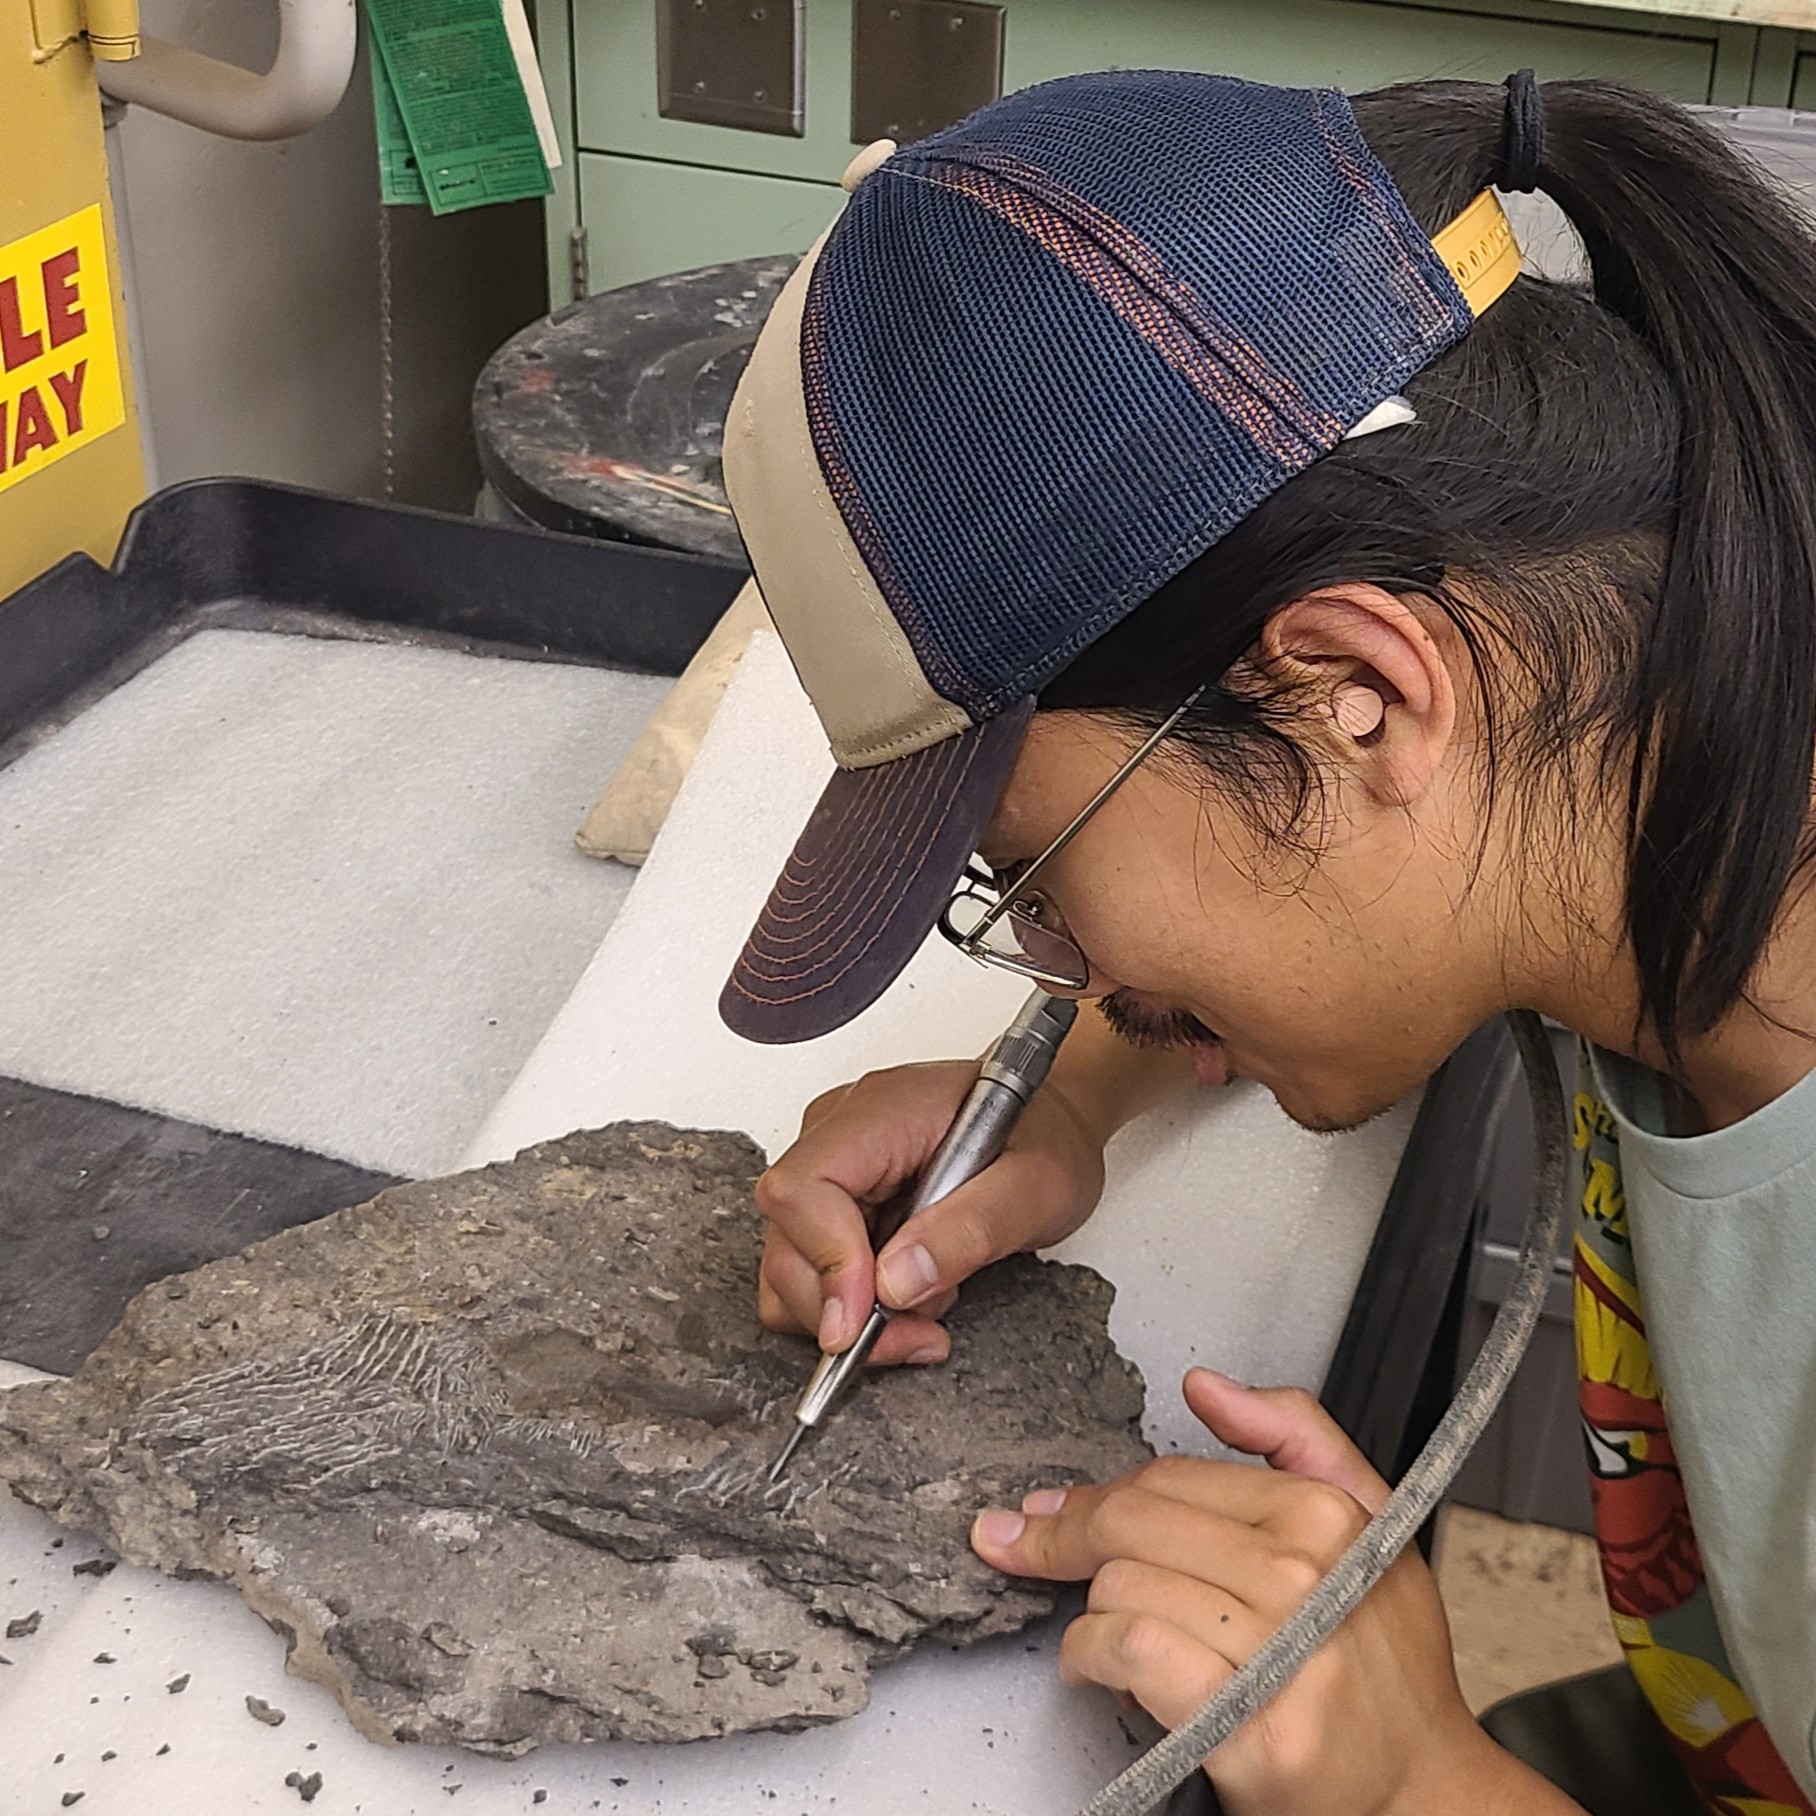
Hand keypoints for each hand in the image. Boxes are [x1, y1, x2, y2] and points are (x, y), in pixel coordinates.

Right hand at [754, 1057, 1111, 1365]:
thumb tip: (892, 1284)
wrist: (1055, 1120)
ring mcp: (834, 1166)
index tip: (868, 1318)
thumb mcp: (1038, 1186)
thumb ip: (969, 1230)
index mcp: (882, 1111)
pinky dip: (851, 1306)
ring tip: (926, 1315)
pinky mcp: (838, 1201)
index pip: (802, 1187)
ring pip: (790, 1263)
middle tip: (917, 1338)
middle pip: (787, 1236)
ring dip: (846, 1314)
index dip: (825, 1261)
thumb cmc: (1048, 1137)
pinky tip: (910, 1298)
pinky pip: (813, 1267)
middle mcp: (840, 1132)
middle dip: (840, 1309)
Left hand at [970, 1370, 1577, 1815]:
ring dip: (1088, 1611)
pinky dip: (1092, 1654)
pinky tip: (1096, 1664)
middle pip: (1131, 1524)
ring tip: (1105, 1632)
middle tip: (1027, 1545)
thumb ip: (1292, 1433)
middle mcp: (1301, 1574)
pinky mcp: (1248, 1728)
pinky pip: (1129, 1650)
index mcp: (1322, 1514)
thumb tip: (1206, 1386)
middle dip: (1064, 1536)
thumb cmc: (1383, 1655)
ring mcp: (1276, 1652)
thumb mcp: (1367, 1521)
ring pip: (1120, 1585)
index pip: (1166, 1478)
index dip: (1095, 1493)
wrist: (1421, 1784)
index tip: (1049, 1507)